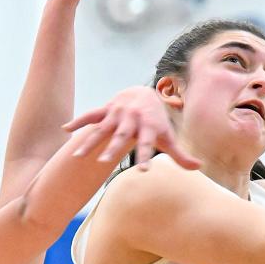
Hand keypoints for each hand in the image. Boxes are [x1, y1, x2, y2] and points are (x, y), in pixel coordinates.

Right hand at [64, 86, 200, 170]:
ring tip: (77, 155)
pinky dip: (78, 122)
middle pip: (121, 136)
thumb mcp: (168, 136)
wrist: (143, 92)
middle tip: (103, 162)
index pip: (147, 144)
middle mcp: (131, 120)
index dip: (145, 156)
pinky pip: (90, 115)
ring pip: (101, 128)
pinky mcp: (105, 109)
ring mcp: (116, 114)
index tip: (144, 170)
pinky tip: (65, 129)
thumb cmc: (157, 121)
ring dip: (89, 141)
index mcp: (148, 127)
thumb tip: (199, 167)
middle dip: (112, 148)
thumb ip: (181, 155)